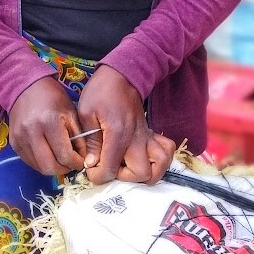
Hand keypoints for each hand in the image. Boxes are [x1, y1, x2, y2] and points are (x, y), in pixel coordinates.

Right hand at [7, 76, 88, 177]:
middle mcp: (32, 132)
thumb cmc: (53, 98)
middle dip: (64, 169)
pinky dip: (41, 162)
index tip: (81, 160)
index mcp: (50, 122)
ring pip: (38, 167)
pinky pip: (29, 162)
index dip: (76, 163)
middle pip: (49, 167)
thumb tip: (84, 159)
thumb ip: (79, 138)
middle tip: (70, 163)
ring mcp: (20, 138)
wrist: (25, 87)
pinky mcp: (13, 143)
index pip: (64, 156)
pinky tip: (48, 153)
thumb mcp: (71, 113)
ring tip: (60, 158)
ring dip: (52, 167)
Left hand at [76, 67, 174, 184]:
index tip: (90, 169)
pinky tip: (143, 159)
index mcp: (118, 135)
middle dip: (124, 178)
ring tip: (128, 167)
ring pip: (160, 166)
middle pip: (142, 174)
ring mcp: (147, 137)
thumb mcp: (86, 112)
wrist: (122, 75)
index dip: (98, 175)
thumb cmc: (101, 92)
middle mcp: (137, 139)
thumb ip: (90, 141)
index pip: (111, 169)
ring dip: (146, 172)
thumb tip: (91, 164)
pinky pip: (167, 151)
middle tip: (110, 167)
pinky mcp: (151, 134)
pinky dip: (159, 160)